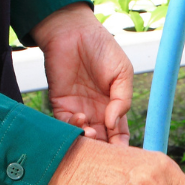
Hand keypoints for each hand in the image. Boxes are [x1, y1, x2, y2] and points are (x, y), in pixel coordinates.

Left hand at [31, 3, 133, 144]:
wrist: (73, 31)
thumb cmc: (102, 48)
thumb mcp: (123, 73)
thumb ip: (123, 100)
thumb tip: (114, 124)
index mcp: (114, 107)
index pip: (119, 135)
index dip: (121, 146)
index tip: (124, 153)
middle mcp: (96, 112)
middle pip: (101, 141)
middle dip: (103, 147)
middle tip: (105, 146)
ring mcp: (78, 109)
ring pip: (83, 136)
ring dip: (88, 139)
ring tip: (92, 131)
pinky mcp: (60, 104)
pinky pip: (64, 125)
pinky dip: (72, 128)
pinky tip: (81, 118)